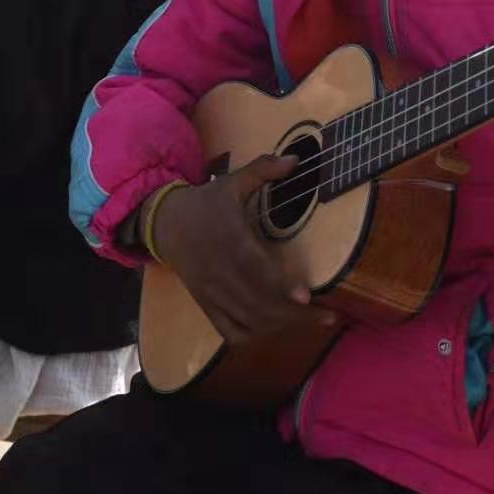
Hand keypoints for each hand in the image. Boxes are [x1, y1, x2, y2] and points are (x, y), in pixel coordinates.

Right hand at [149, 156, 336, 343]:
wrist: (166, 223)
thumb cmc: (206, 202)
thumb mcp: (232, 181)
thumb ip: (263, 169)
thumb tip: (296, 159)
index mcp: (230, 241)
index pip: (256, 270)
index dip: (282, 287)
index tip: (307, 296)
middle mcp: (221, 272)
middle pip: (259, 304)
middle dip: (295, 315)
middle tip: (328, 315)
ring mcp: (212, 293)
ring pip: (248, 321)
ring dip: (280, 325)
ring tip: (310, 320)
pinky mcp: (206, 305)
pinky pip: (229, 330)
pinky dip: (253, 334)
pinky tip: (274, 327)